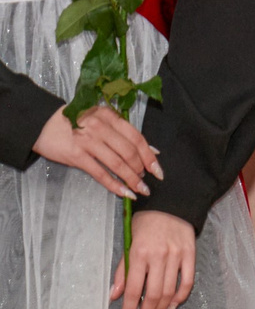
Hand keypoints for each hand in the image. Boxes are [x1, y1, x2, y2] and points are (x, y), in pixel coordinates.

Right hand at [33, 104, 158, 197]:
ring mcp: (89, 141)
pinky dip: (113, 184)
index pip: (136, 137)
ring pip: (117, 163)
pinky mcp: (76, 155)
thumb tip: (150, 150)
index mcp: (110, 116)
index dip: (149, 155)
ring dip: (131, 179)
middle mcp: (102, 127)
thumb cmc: (74, 122)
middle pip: (129, 151)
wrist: (42, 124)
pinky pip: (99, 173)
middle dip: (142, 169)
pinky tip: (123, 192)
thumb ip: (122, 132)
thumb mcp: (100, 119)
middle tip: (147, 182)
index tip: (158, 168)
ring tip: (139, 190)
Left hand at [107, 210, 194, 308]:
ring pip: (170, 291)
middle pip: (153, 295)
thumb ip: (123, 271)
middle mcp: (159, 256)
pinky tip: (172, 305)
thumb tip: (115, 296)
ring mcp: (176, 255)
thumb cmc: (145, 223)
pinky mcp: (190, 253)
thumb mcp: (128, 243)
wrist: (171, 202)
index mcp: (140, 253)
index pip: (134, 290)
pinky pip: (188, 280)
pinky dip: (180, 297)